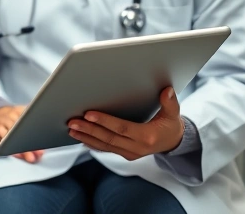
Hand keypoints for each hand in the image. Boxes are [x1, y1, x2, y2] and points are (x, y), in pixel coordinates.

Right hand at [0, 105, 43, 163]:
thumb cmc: (14, 118)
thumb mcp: (24, 111)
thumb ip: (35, 118)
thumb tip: (51, 130)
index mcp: (17, 112)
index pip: (27, 123)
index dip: (34, 135)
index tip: (40, 146)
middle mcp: (7, 118)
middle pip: (17, 132)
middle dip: (26, 145)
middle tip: (34, 156)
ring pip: (6, 138)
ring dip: (15, 149)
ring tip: (24, 157)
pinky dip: (1, 148)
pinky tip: (7, 153)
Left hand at [67, 87, 184, 160]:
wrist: (173, 142)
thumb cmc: (170, 125)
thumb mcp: (173, 114)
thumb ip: (170, 102)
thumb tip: (167, 90)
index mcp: (148, 137)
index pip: (122, 128)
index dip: (105, 121)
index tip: (88, 114)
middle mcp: (137, 148)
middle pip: (108, 138)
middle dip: (88, 130)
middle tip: (72, 122)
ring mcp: (130, 153)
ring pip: (104, 145)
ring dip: (86, 137)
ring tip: (71, 128)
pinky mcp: (125, 154)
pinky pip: (106, 149)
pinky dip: (92, 143)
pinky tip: (80, 137)